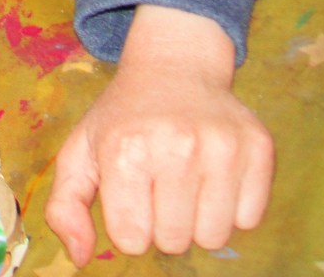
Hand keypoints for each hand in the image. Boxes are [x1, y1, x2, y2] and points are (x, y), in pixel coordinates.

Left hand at [45, 5, 274, 266]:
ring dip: (199, 219)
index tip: (131, 190)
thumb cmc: (124, 116)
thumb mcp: (81, 150)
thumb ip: (65, 207)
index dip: (130, 222)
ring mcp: (222, 144)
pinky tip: (214, 171)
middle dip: (163, 222)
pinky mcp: (258, 146)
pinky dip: (232, 206)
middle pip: (174, 242)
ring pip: (215, 237)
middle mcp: (176, 144)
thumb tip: (80, 258)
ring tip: (186, 178)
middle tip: (160, 181)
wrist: (174, 65)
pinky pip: (249, 218)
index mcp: (125, 148)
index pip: (132, 240)